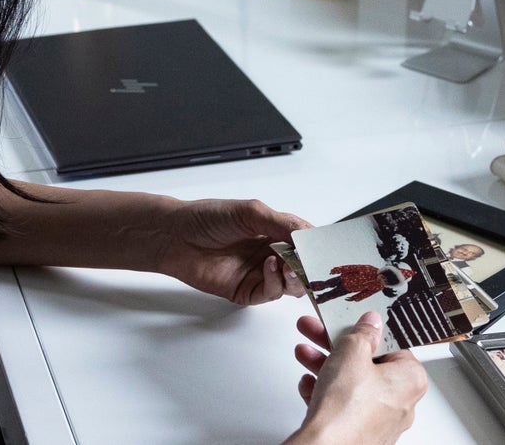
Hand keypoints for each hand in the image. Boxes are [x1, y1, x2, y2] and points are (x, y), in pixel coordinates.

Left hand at [156, 198, 310, 304]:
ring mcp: (260, 273)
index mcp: (275, 231)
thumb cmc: (208, 218)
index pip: (306, 242)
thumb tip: (309, 234)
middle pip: (303, 267)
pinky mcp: (247, 291)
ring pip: (291, 284)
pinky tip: (269, 267)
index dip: (318, 247)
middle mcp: (271, 253)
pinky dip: (275, 283)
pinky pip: (271, 293)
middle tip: (314, 265)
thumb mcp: (251, 211)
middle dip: (311, 267)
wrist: (176, 237)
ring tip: (289, 265)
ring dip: (295, 277)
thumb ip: (282, 223)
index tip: (328, 250)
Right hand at [284, 312, 427, 444]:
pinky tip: (309, 383)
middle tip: (319, 331)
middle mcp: (401, 403)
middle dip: (337, 346)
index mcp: (410, 379)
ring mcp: (380, 421)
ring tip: (305, 353)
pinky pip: (343, 406)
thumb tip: (370, 323)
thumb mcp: (352, 352)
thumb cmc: (346, 410)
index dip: (366, 330)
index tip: (351, 322)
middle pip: (368, 364)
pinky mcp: (360, 433)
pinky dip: (326, 391)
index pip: (392, 344)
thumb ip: (362, 332)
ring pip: (353, 384)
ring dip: (326, 365)